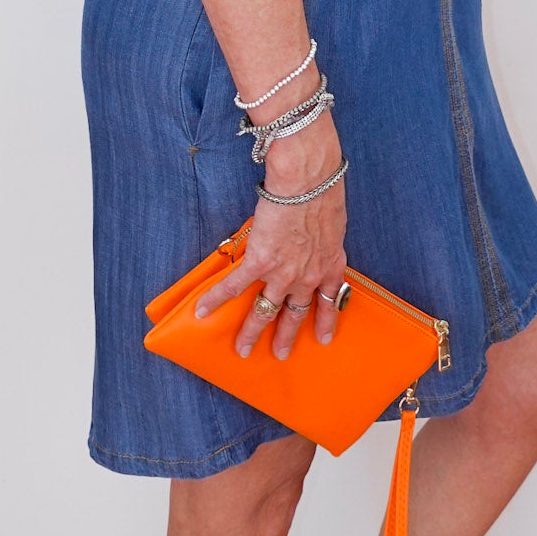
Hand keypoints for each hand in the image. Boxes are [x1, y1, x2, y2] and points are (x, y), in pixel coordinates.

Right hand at [191, 121, 347, 359]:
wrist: (308, 181)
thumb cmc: (325, 190)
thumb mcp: (333, 221)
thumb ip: (324, 237)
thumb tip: (317, 235)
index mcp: (329, 263)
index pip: (329, 300)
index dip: (327, 320)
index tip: (324, 338)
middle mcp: (307, 276)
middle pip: (296, 314)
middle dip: (286, 336)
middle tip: (281, 354)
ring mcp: (282, 273)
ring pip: (265, 311)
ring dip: (252, 332)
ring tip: (243, 349)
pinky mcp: (259, 262)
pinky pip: (234, 287)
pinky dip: (216, 300)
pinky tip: (203, 312)